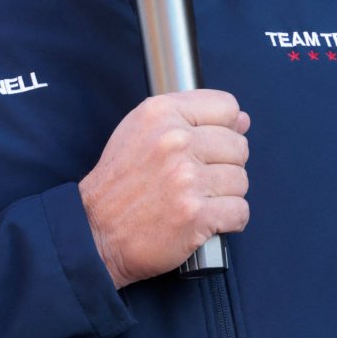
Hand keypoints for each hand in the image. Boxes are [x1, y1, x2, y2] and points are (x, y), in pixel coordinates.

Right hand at [79, 90, 250, 288]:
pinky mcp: (195, 214)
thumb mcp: (141, 132)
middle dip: (224, 166)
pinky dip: (228, 221)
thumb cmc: (119, 184)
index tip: (211, 146)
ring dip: (225, 195)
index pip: (227, 107)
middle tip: (198, 181)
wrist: (94, 231)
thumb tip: (242, 120)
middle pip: (238, 146)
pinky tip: (205, 220)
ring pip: (241, 180)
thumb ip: (190, 118)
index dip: (225, 128)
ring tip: (197, 200)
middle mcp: (175, 141)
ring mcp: (187, 178)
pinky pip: (240, 211)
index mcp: (161, 114)